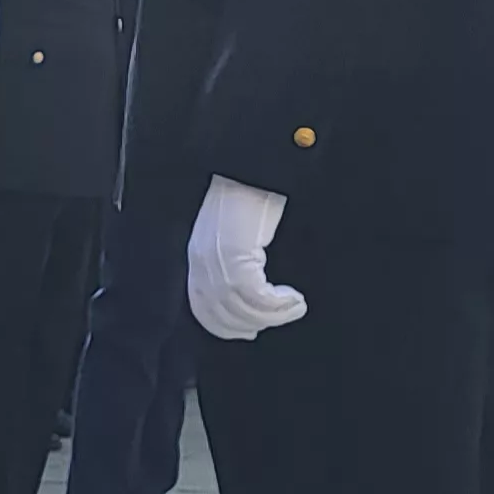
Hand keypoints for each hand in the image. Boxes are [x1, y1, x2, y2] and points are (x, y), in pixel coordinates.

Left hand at [185, 175, 306, 340]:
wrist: (252, 162)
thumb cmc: (250, 191)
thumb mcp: (235, 230)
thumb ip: (237, 258)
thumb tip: (255, 288)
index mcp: (199, 255)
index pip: (201, 306)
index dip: (224, 326)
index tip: (248, 332)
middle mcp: (203, 260)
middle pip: (219, 314)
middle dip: (251, 325)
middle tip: (279, 319)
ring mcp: (218, 259)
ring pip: (240, 310)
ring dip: (271, 316)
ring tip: (293, 307)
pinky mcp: (237, 255)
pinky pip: (258, 297)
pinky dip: (278, 305)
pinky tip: (293, 298)